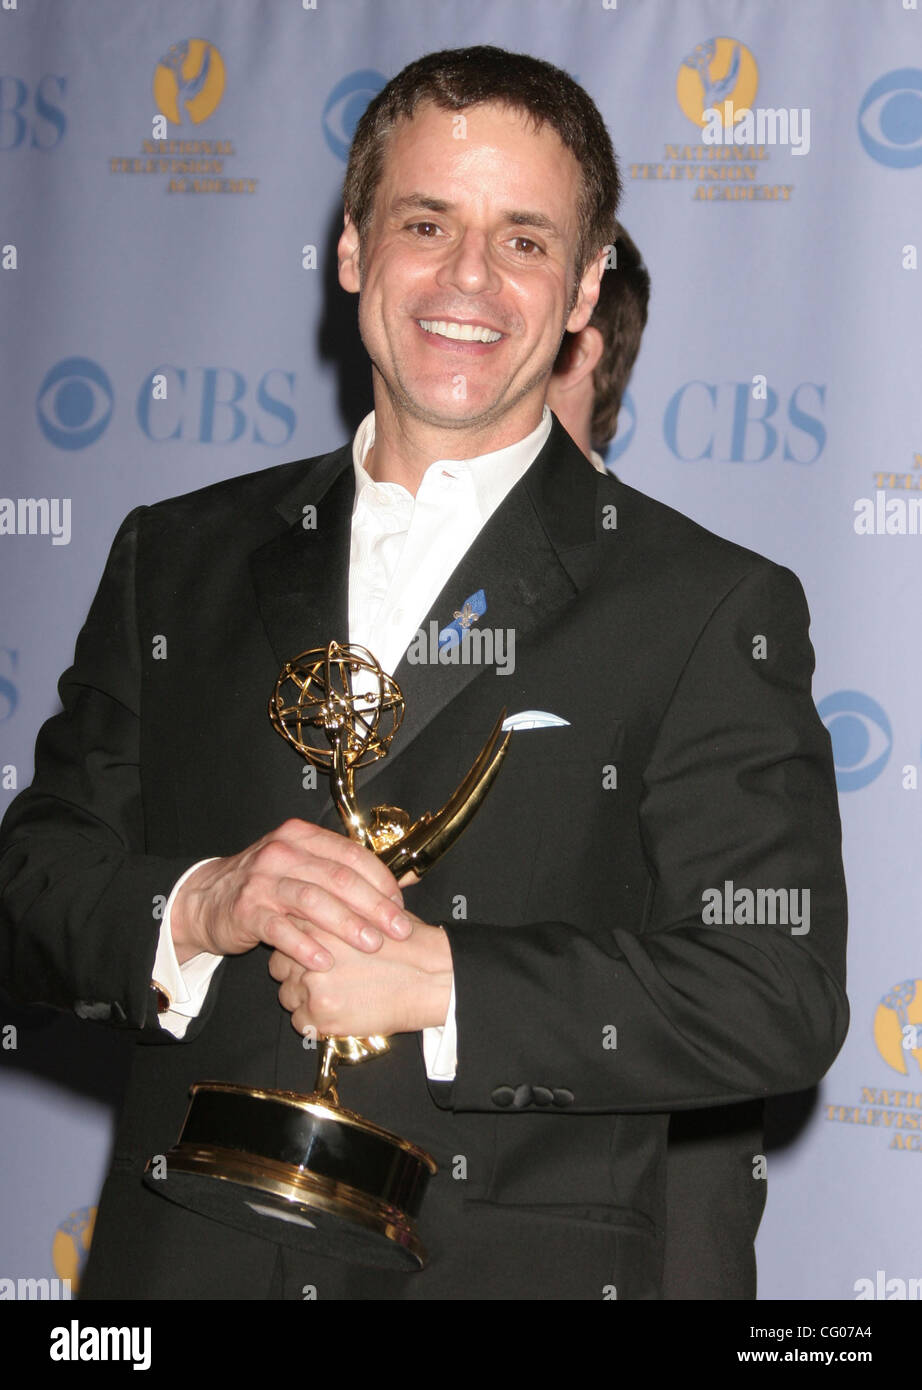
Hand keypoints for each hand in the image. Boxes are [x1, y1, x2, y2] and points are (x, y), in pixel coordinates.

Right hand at [170, 819, 410, 968]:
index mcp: (302, 837)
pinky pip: (281, 929)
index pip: (351, 854)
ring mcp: (262, 881)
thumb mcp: (302, 867)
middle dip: (374, 905)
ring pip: (314, 900)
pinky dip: (306, 946)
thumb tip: (404, 883)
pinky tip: (326, 962)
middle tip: (398, 930)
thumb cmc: (267, 885)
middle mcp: (282, 852)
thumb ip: (344, 871)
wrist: (207, 900)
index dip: (381, 881)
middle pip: (338, 877)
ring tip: (372, 945)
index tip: (401, 906)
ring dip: (347, 925)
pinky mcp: (246, 910)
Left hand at [268, 914, 452, 1037]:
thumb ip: (335, 915)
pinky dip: (315, 1021)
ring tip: (335, 996)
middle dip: (296, 972)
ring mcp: (312, 984)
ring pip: (287, 995)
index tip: (311, 953)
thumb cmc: (408, 946)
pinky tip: (340, 1012)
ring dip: (304, 998)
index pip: (285, 933)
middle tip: (323, 977)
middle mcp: (309, 951)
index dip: (299, 944)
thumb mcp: (369, 914)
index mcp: (318, 921)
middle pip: (278, 964)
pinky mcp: (321, 1014)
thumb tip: (314, 921)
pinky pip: (300, 1022)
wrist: (432, 978)